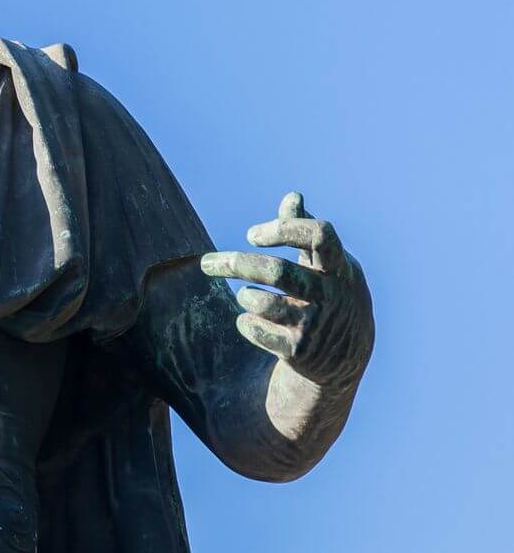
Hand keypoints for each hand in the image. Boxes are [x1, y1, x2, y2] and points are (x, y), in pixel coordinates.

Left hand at [200, 192, 373, 386]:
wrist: (346, 357)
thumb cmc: (329, 296)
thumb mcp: (327, 265)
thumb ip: (306, 232)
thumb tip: (293, 196)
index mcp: (339, 266)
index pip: (318, 235)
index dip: (282, 228)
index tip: (251, 235)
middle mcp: (331, 293)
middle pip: (277, 271)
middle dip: (237, 264)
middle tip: (207, 263)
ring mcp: (316, 323)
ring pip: (263, 303)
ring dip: (245, 297)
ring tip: (246, 296)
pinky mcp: (298, 350)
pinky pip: (256, 330)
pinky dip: (245, 323)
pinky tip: (251, 320)